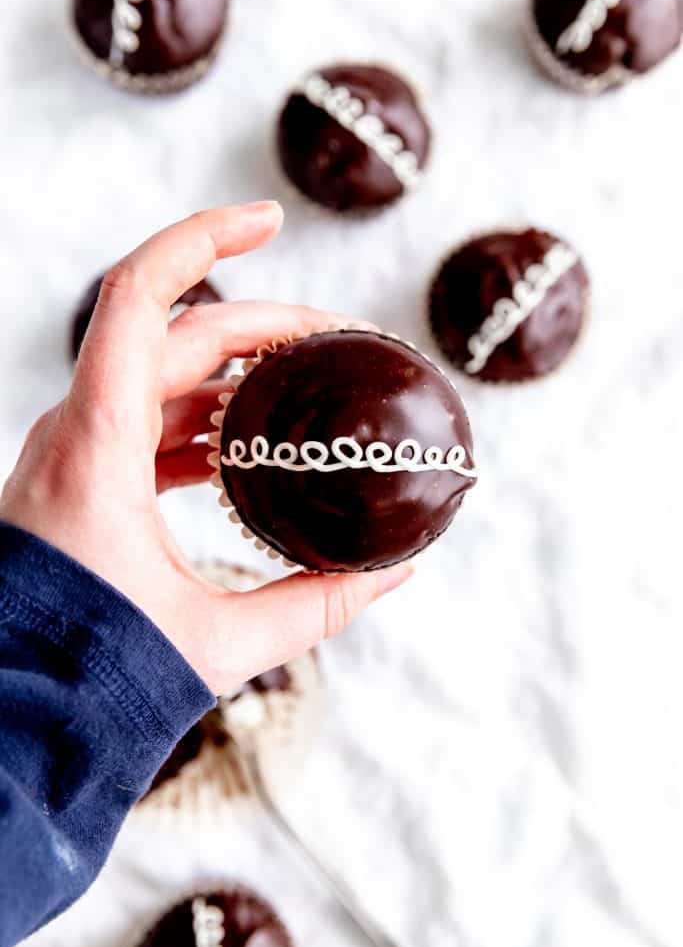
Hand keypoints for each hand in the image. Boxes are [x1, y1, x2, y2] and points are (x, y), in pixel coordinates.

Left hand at [0, 203, 411, 694]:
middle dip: (263, 327)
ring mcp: (74, 453)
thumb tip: (395, 570)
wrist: (9, 727)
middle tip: (340, 340)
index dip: (203, 240)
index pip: (139, 299)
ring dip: (235, 373)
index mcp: (96, 450)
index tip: (270, 219)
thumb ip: (317, 605)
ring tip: (308, 386)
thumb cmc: (92, 680)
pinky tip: (252, 443)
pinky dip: (205, 419)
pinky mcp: (82, 479)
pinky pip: (147, 420)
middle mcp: (76, 434)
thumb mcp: (219, 642)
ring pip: (160, 376)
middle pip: (176, 337)